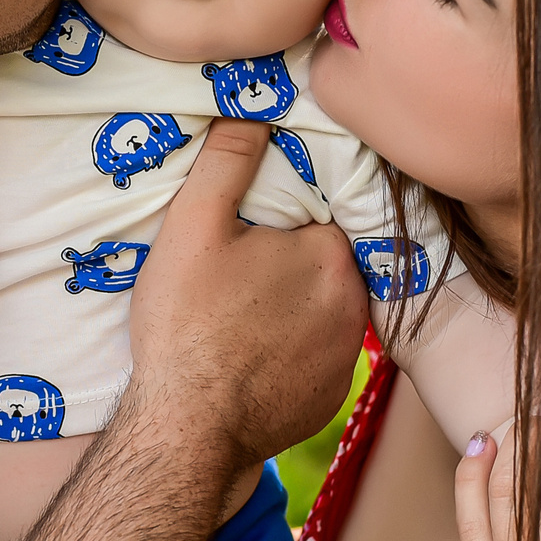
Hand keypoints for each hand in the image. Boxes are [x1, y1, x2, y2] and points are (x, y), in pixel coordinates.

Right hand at [127, 117, 365, 464]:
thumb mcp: (194, 226)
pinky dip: (291, 356)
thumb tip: (252, 111)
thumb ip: (227, 161)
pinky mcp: (329, 399)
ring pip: (323, 313)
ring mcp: (346, 358)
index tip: (253, 233)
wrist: (186, 429)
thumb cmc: (187, 323)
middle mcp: (354, 304)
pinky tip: (250, 359)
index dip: (286, 220)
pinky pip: (315, 360)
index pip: (322, 217)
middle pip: (324, 265)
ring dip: (293, 311)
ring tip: (241, 318)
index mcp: (330, 254)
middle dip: (290, 266)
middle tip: (238, 277)